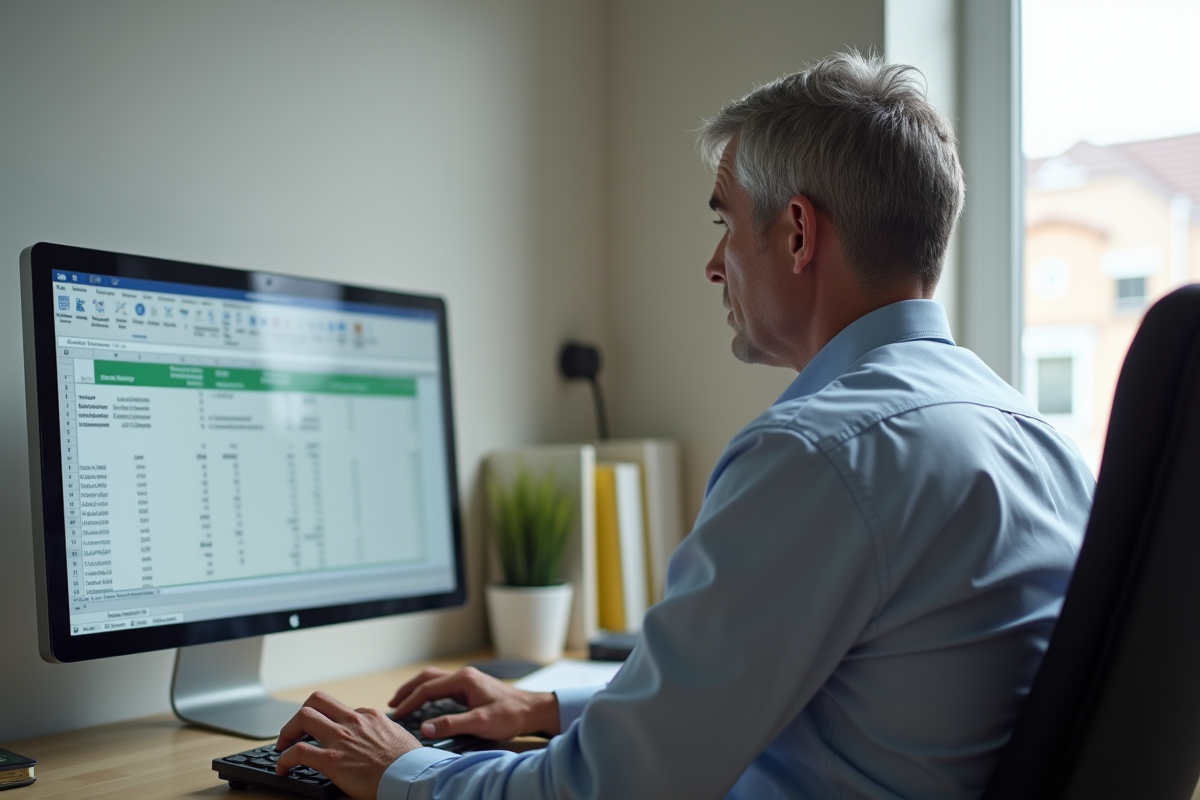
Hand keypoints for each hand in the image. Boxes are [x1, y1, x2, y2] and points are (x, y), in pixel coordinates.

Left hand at [275, 691, 420, 799]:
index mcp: (369, 715)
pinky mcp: (331, 760)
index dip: (328, 721)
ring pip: (303, 717)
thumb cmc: (410, 761)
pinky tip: (283, 768)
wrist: (411, 776)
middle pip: (316, 701)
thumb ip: (383, 730)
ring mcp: (340, 739)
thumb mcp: (398, 734)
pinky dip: (285, 759)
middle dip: (301, 715)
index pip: (340, 709)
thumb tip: (380, 735)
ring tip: (283, 745)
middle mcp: (352, 721)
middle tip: (295, 731)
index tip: (323, 732)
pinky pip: (298, 752)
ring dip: (287, 731)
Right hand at [389, 666, 560, 740]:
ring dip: (418, 690)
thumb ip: (451, 724)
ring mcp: (468, 681)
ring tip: (404, 702)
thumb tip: (425, 728)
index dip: (410, 702)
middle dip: (408, 690)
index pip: (428, 689)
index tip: (397, 715)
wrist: (532, 710)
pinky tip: (426, 704)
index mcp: (463, 680)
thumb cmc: (510, 714)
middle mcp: (464, 676)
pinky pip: (444, 687)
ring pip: (435, 680)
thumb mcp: (480, 722)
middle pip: (428, 678)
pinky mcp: (472, 688)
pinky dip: (430, 694)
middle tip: (393, 703)